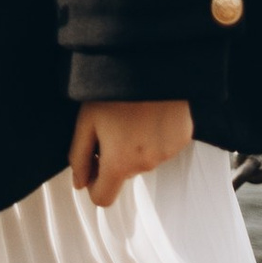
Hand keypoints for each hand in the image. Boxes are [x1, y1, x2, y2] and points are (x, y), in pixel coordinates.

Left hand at [70, 97, 192, 205]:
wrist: (150, 64)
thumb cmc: (113, 88)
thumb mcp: (85, 121)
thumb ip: (78, 157)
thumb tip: (80, 182)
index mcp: (120, 163)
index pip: (103, 198)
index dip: (93, 184)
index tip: (91, 165)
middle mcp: (146, 164)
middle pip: (123, 175)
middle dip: (114, 158)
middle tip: (110, 126)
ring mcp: (167, 153)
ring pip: (143, 160)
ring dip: (135, 146)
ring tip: (131, 115)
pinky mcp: (182, 140)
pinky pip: (162, 147)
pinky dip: (154, 137)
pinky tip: (149, 113)